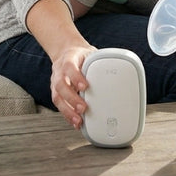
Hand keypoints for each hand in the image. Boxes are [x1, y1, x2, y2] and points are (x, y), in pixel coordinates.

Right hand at [25, 0, 96, 127]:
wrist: (67, 53)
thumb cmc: (81, 56)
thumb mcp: (90, 53)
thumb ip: (100, 63)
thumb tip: (120, 73)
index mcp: (69, 59)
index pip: (69, 67)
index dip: (76, 77)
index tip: (85, 86)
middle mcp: (59, 71)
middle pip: (60, 85)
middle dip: (71, 98)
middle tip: (83, 108)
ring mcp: (55, 82)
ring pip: (57, 98)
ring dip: (68, 111)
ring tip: (78, 121)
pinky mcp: (57, 93)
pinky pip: (59, 106)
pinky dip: (67, 115)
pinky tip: (76, 122)